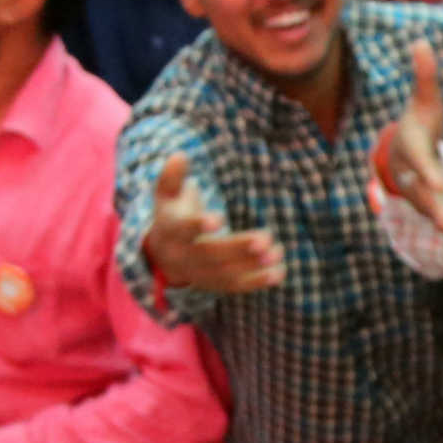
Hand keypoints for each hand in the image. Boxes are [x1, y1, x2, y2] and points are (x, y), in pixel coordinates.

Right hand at [142, 154, 285, 295]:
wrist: (163, 255)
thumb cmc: (172, 215)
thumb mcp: (167, 195)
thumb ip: (172, 176)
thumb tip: (179, 155)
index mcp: (171, 232)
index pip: (184, 230)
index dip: (199, 225)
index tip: (219, 220)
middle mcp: (183, 256)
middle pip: (210, 254)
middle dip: (238, 248)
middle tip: (265, 238)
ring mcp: (199, 274)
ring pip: (225, 273)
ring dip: (252, 265)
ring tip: (277, 253)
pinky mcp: (215, 284)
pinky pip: (236, 286)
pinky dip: (257, 282)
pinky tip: (279, 273)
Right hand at [371, 42, 442, 251]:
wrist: (401, 151)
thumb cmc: (417, 123)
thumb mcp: (423, 100)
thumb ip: (425, 76)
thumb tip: (422, 42)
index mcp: (409, 148)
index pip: (417, 161)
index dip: (427, 172)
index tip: (440, 184)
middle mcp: (411, 176)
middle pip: (422, 196)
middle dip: (437, 212)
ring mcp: (420, 195)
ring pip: (435, 215)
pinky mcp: (433, 207)